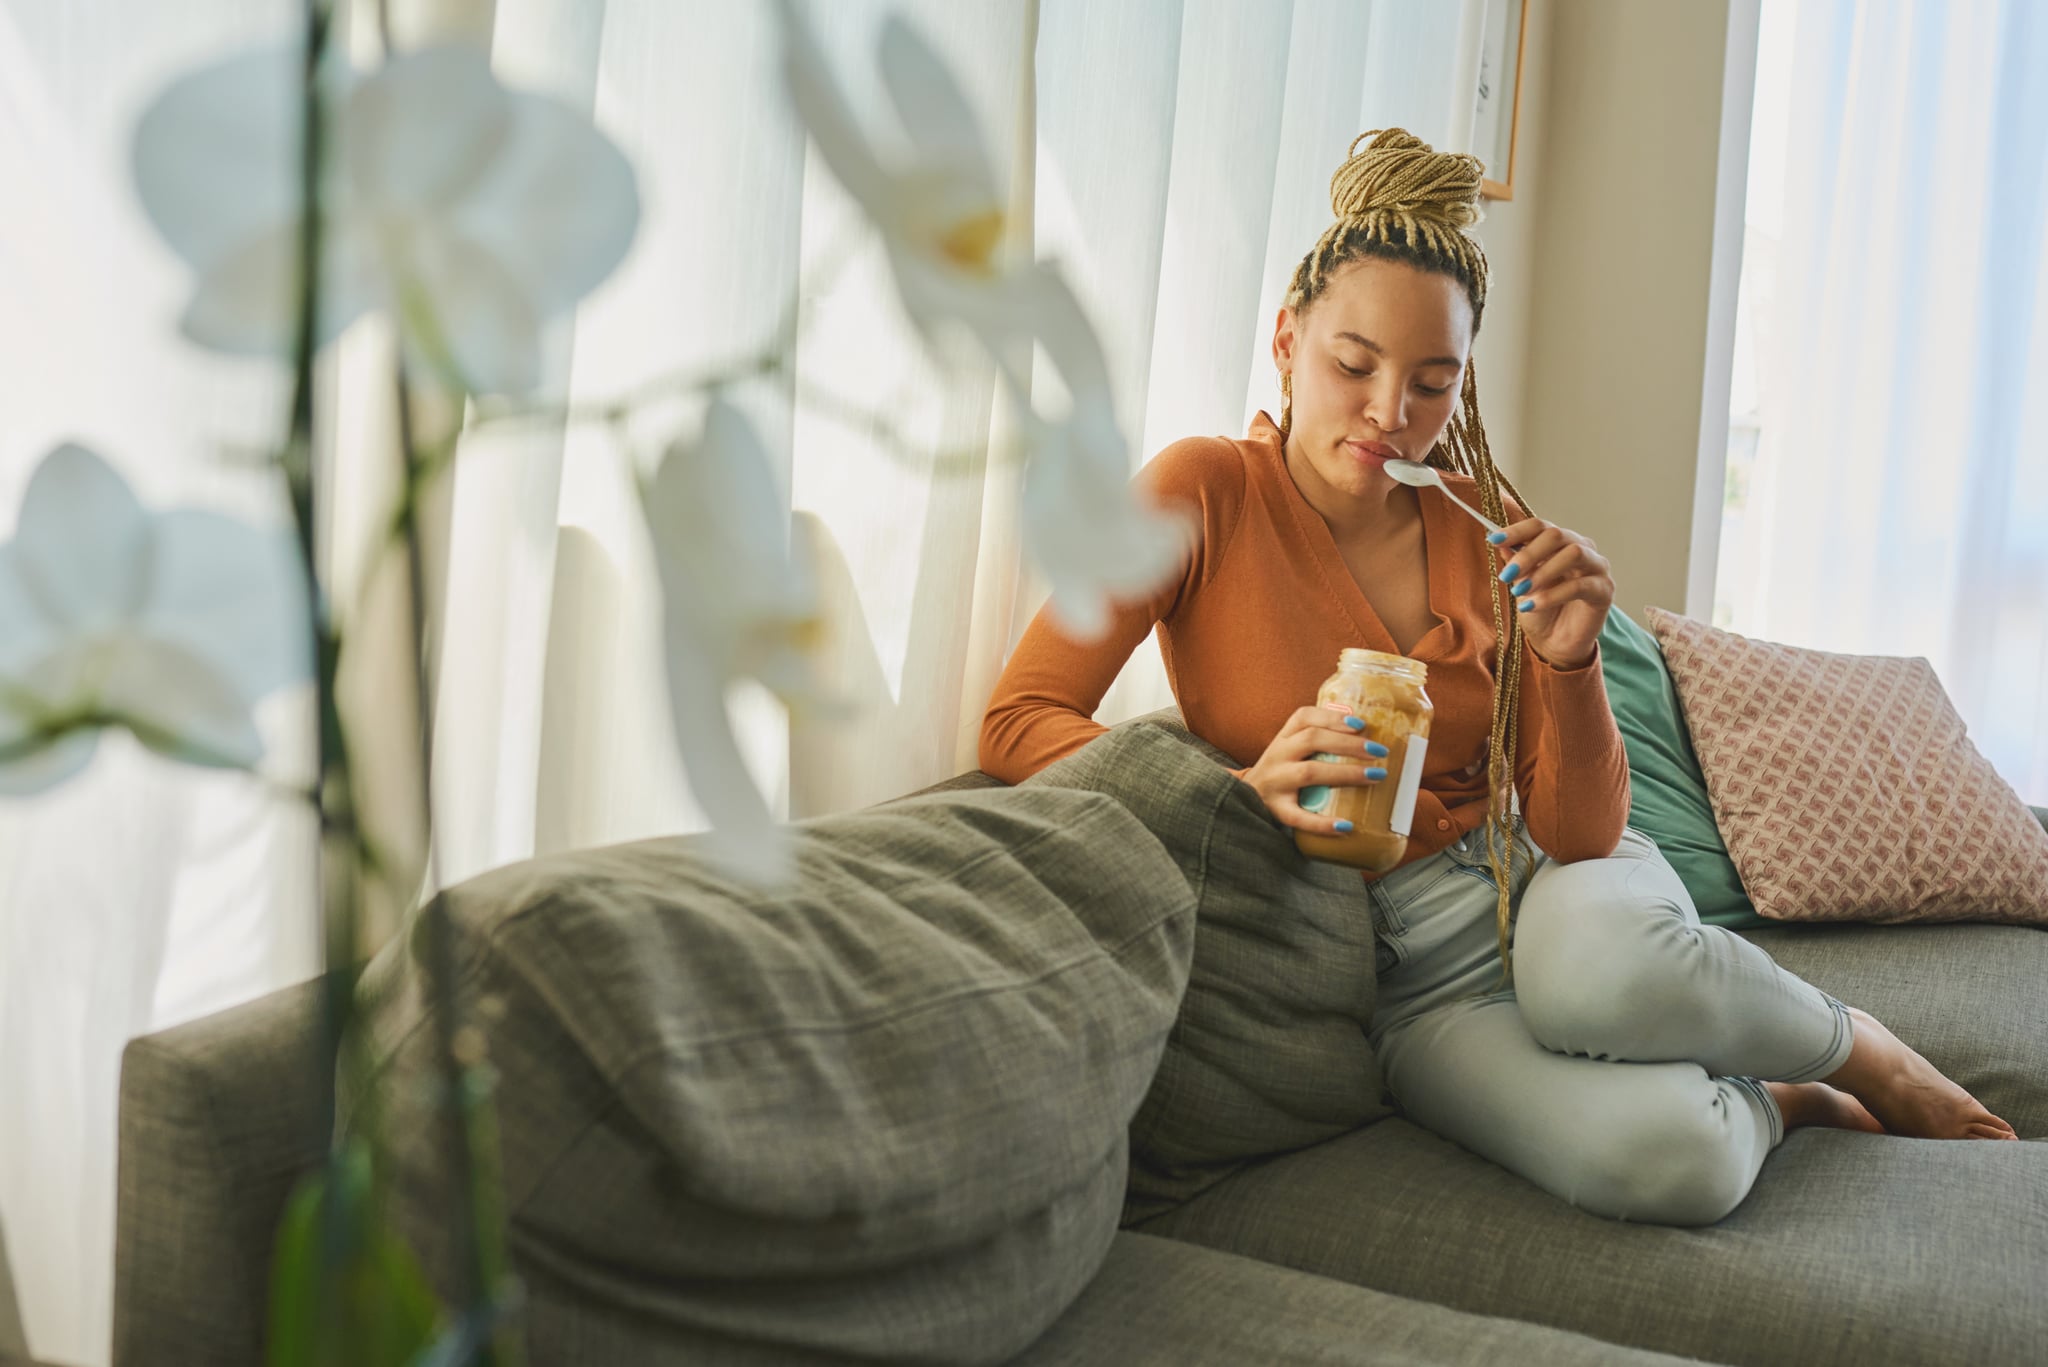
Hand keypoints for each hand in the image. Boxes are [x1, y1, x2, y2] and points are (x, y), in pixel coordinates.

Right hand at [1237, 706, 1389, 834]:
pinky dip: (1323, 822)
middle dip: (1349, 743)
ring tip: (1374, 776)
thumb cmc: (1280, 771)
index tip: (1360, 724)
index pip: (1304, 718)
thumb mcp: (1289, 749)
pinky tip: (1346, 825)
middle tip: (1379, 751)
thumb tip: (1367, 739)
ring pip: (1309, 772)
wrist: (1243, 797)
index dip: (1332, 717)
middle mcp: (1277, 755)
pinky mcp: (1276, 809)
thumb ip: (1317, 742)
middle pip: (1312, 740)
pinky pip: (1299, 817)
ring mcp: (1276, 782)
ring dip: (1344, 773)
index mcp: (1283, 737)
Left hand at [1490, 517, 1612, 669]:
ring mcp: (1597, 567)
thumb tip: (1503, 545)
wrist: (1554, 643)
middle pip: (1557, 535)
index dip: (1517, 530)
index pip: (1541, 526)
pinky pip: (1579, 585)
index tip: (1494, 539)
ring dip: (1543, 572)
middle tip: (1507, 574)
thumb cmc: (1540, 610)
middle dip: (1528, 554)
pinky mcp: (1604, 590)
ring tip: (1520, 591)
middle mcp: (1582, 548)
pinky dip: (1552, 595)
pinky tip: (1532, 605)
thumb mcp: (1521, 585)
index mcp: (1560, 543)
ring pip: (1574, 553)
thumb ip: (1516, 564)